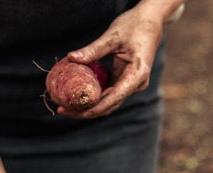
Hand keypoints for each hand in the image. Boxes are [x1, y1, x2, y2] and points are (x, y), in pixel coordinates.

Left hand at [58, 3, 167, 118]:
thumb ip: (93, 49)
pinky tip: (75, 95)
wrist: (150, 21)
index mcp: (137, 75)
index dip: (93, 108)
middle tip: (62, 109)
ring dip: (87, 106)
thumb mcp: (113, 36)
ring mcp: (131, 85)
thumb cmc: (134, 26)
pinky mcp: (125, 82)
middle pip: (109, 105)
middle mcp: (136, 84)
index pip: (114, 98)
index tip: (74, 111)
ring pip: (107, 103)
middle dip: (85, 111)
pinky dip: (92, 96)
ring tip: (64, 106)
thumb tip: (71, 58)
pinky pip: (107, 94)